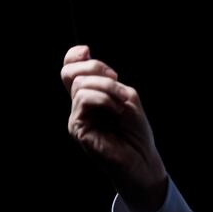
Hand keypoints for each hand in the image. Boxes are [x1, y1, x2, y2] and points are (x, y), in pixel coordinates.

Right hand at [61, 45, 167, 211]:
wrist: (142, 160)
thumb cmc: (136, 131)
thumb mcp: (126, 97)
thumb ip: (108, 80)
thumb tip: (87, 60)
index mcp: (89, 96)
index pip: (70, 69)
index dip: (74, 55)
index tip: (87, 51)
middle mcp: (78, 106)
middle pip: (70, 72)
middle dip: (95, 68)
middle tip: (116, 80)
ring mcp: (76, 117)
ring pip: (81, 85)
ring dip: (107, 88)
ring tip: (122, 103)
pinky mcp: (77, 128)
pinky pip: (84, 100)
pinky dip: (105, 99)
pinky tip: (117, 110)